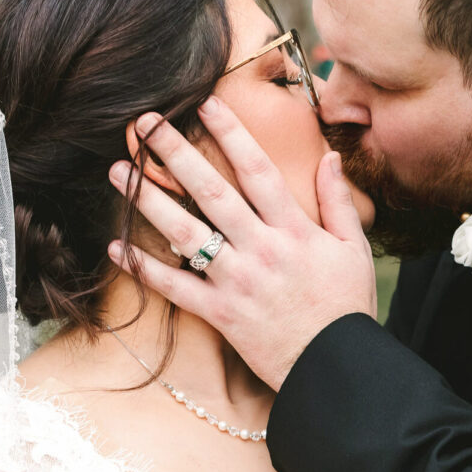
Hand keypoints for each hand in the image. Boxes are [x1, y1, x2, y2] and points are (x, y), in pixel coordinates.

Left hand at [107, 100, 377, 390]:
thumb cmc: (347, 309)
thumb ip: (338, 202)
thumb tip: (330, 157)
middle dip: (176, 153)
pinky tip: (116, 247)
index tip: (204, 102)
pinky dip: (144, 269)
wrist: (336, 369)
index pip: (257, 171)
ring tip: (118, 172)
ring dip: (148, 200)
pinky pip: (176, 288)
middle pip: (212, 192)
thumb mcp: (354, 250)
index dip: (231, 133)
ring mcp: (238, 282)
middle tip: (143, 124)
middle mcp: (262, 250)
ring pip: (185, 233)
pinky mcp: (221, 314)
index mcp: (294, 230)